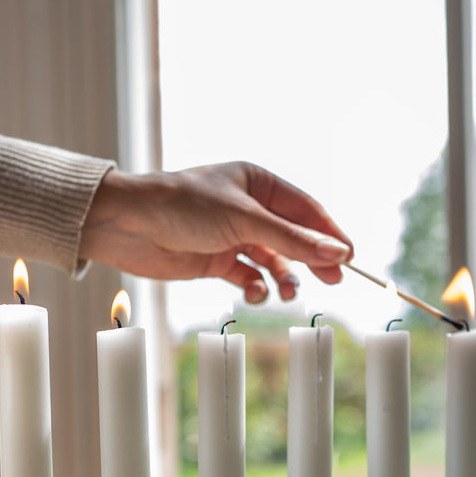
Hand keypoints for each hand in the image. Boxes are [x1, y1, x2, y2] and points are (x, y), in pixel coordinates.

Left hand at [79, 162, 352, 303]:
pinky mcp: (214, 261)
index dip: (329, 234)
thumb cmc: (181, 207)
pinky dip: (255, 288)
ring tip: (287, 292)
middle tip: (332, 282)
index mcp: (257, 182)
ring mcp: (232, 235)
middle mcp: (248, 208)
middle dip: (311, 260)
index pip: (306, 209)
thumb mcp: (243, 221)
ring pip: (273, 261)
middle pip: (294, 237)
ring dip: (283, 278)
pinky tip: (252, 294)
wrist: (125, 226)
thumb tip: (338, 253)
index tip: (350, 259)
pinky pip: (248, 277)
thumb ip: (292, 240)